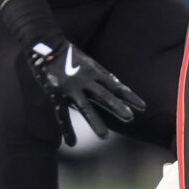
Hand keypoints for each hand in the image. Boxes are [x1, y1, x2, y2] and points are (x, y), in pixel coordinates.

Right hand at [27, 40, 146, 145]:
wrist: (45, 44)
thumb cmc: (71, 55)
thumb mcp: (91, 63)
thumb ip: (104, 76)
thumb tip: (120, 87)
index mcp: (95, 72)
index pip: (117, 87)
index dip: (130, 97)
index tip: (143, 107)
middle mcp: (85, 80)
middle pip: (104, 95)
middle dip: (117, 106)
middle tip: (130, 118)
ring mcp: (70, 88)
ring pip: (84, 107)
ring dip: (95, 121)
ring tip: (104, 137)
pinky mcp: (55, 94)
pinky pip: (61, 114)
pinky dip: (67, 129)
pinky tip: (72, 143)